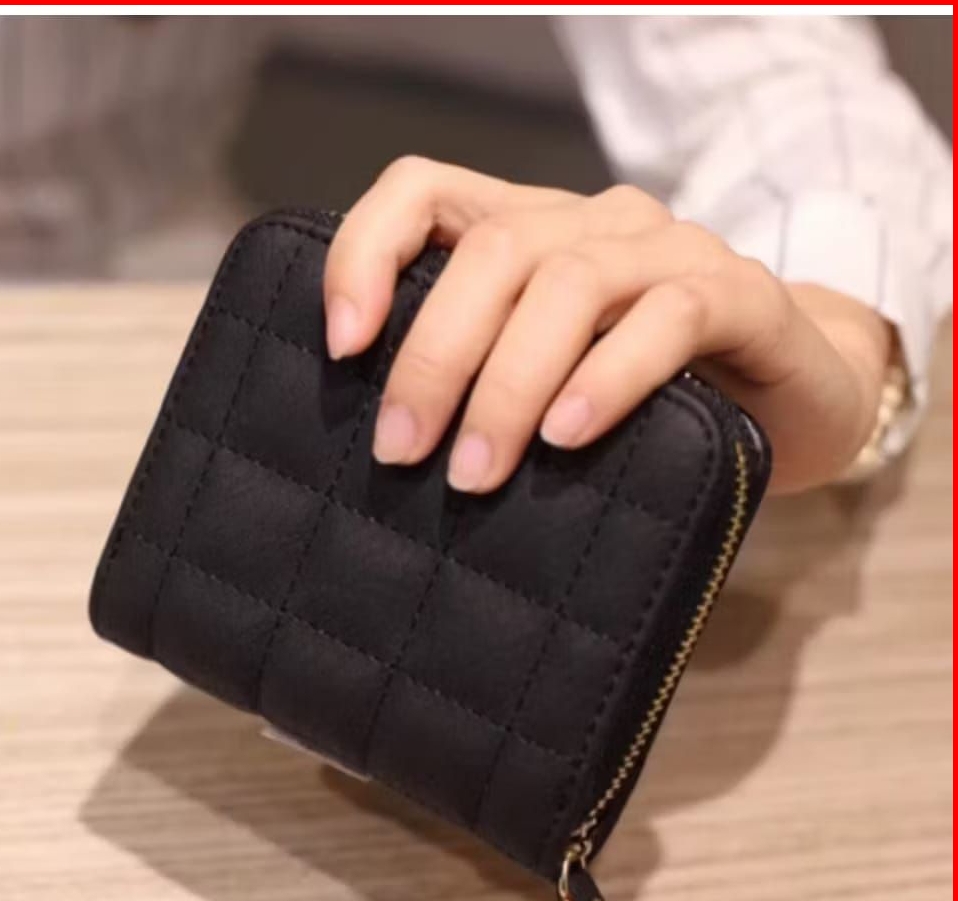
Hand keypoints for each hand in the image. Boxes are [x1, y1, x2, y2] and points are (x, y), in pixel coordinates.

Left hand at [323, 157, 893, 493]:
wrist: (795, 395)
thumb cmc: (651, 400)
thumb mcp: (547, 385)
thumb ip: (481, 384)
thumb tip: (388, 444)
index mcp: (534, 231)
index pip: (425, 191)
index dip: (366, 252)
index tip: (341, 345)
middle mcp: (598, 223)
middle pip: (493, 250)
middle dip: (434, 355)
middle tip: (404, 451)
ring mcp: (673, 253)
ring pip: (571, 282)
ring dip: (508, 383)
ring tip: (475, 472)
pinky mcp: (742, 297)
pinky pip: (670, 319)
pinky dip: (608, 376)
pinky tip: (567, 436)